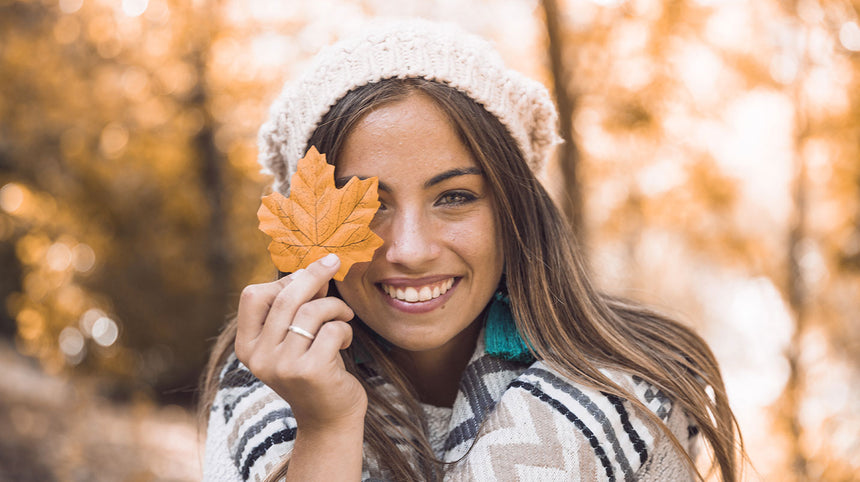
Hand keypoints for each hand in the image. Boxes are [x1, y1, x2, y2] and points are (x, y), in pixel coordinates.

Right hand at [235, 253, 366, 429]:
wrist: (328, 419)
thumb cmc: (314, 368)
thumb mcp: (297, 337)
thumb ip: (299, 305)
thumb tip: (316, 267)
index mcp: (247, 346)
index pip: (253, 296)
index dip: (282, 280)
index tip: (308, 274)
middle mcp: (259, 357)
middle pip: (285, 298)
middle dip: (313, 276)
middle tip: (334, 263)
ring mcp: (283, 366)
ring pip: (312, 312)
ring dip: (335, 307)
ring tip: (344, 316)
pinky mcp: (310, 371)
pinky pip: (332, 329)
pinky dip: (345, 328)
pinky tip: (345, 341)